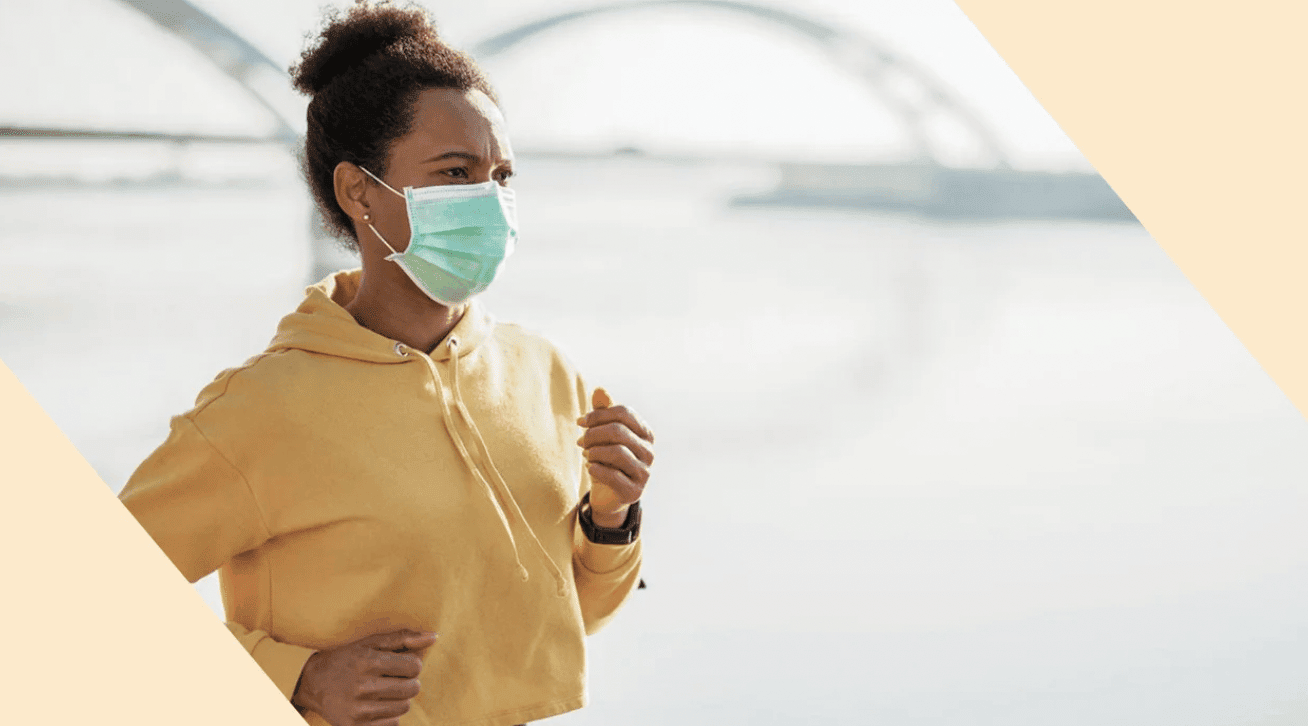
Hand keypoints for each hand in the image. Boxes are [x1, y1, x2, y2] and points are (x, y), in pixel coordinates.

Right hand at [291, 629, 436, 725]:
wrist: (313, 683)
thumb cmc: (347, 657)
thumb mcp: (370, 642)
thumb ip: (403, 638)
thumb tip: (434, 637)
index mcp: (367, 661)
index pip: (414, 666)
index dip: (412, 664)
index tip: (401, 664)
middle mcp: (362, 687)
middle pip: (412, 688)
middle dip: (409, 682)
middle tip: (395, 678)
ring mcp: (358, 710)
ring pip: (403, 707)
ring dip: (400, 699)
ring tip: (385, 691)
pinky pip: (392, 724)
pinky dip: (390, 715)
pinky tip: (377, 705)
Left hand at [576, 388, 654, 527]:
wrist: (607, 495)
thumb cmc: (606, 459)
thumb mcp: (603, 434)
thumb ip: (603, 412)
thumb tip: (599, 389)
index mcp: (645, 433)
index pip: (623, 413)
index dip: (598, 415)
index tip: (580, 422)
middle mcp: (649, 452)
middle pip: (619, 431)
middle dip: (593, 434)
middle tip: (580, 442)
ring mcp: (645, 473)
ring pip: (617, 452)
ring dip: (594, 452)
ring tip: (586, 455)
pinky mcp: (635, 492)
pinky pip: (613, 476)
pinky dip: (596, 470)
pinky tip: (590, 468)